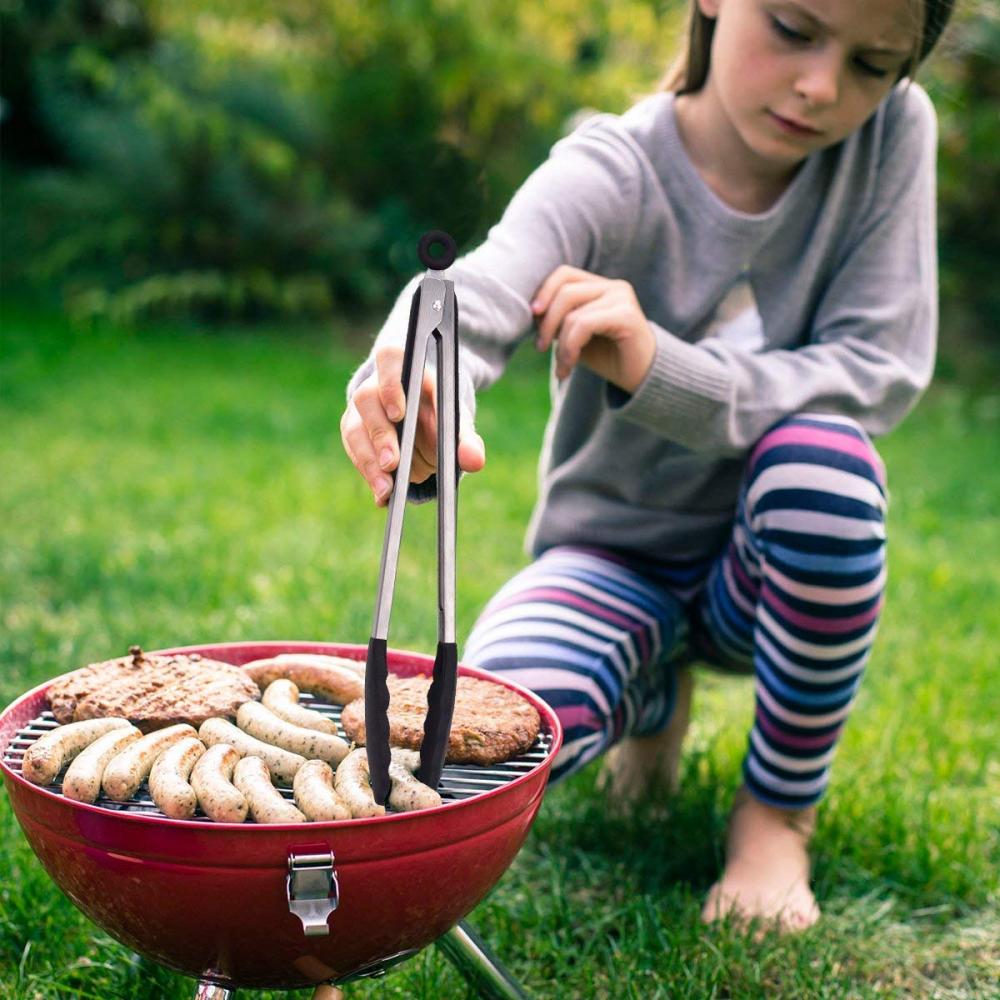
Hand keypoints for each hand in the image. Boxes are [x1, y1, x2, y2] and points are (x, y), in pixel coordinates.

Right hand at [341, 344, 485, 505]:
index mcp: (405, 369)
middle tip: (393, 463)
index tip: (399, 414)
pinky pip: (355, 453)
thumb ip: (467, 440)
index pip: (389, 360)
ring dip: (370, 461)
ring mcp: (361, 410)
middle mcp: (376, 385)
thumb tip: (474, 462)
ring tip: (387, 489)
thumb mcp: (456, 422)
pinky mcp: (354, 433)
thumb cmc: (439, 415)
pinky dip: (369, 476)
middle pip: (367, 400)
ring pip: (355, 430)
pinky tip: (383, 496)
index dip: (390, 385)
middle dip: (380, 434)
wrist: (421, 423)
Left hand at [532, 266, 654, 392]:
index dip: (543, 292)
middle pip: (565, 291)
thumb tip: (532, 311)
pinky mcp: (627, 315)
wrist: (641, 378)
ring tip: (561, 367)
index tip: (532, 317)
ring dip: (560, 344)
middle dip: (546, 323)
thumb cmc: (607, 357)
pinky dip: (570, 347)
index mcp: (599, 286)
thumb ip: (557, 320)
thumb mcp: (574, 336)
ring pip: (573, 313)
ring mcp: (622, 298)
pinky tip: (568, 367)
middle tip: (539, 348)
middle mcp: (613, 286)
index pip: (563, 274)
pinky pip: (584, 324)